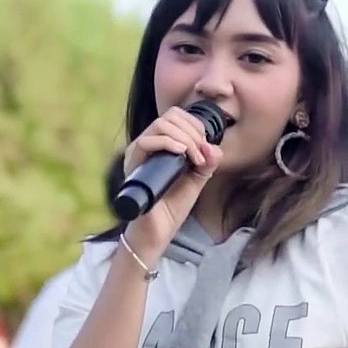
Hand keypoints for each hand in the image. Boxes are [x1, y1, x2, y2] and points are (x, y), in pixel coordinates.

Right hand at [122, 106, 223, 257]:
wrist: (159, 231)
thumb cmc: (172, 206)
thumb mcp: (197, 180)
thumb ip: (207, 163)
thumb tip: (214, 148)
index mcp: (160, 144)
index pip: (175, 116)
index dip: (194, 125)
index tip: (205, 145)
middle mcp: (146, 145)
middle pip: (169, 117)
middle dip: (192, 132)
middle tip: (201, 154)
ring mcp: (138, 154)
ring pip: (159, 125)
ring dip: (184, 138)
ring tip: (194, 157)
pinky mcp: (133, 166)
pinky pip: (146, 142)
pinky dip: (168, 143)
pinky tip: (182, 154)